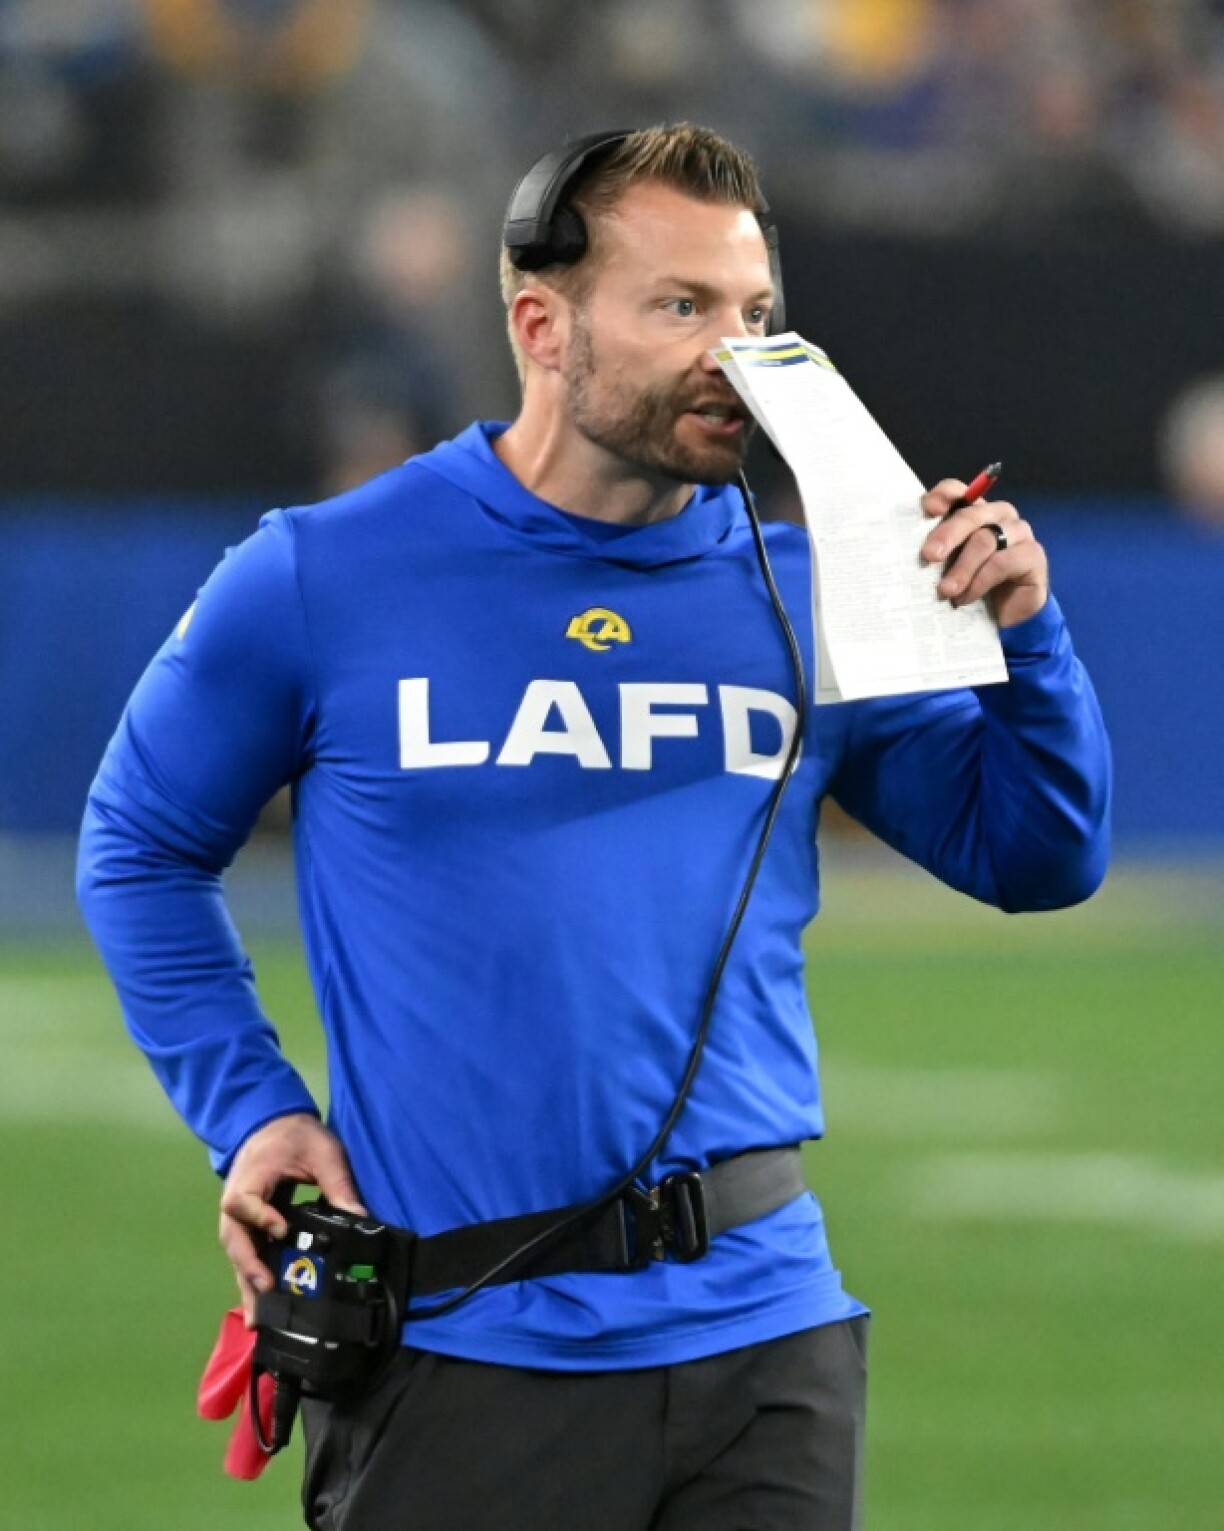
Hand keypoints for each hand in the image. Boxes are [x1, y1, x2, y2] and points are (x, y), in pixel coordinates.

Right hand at [219, 1112, 365, 1323]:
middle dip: (248, 1267)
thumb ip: (338, 1183)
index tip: (281, 1231)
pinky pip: (247, 1252)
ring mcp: (240, 1215)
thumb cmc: (296, 1134)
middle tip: (267, 1291)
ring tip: (260, 1318)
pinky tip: (263, 1305)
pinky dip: (253, 1277)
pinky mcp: (249, 1224)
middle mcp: (236, 1200)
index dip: (260, 1218)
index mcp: (251, 1177)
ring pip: (238, 1252)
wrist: (273, 1122)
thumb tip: (360, 1218)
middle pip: (234, 1237)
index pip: (244, 1202)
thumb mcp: (323, 1151)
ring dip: (247, 1283)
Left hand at [920, 479, 1048, 628]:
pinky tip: (965, 598)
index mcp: (974, 512)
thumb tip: (905, 552)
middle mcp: (998, 515)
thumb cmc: (972, 586)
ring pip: (985, 540)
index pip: (958, 492)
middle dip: (947, 535)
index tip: (927, 508)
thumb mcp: (948, 567)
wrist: (1007, 617)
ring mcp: (1019, 533)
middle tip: (928, 556)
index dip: (943, 495)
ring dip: (962, 567)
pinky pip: (1004, 562)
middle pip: (971, 515)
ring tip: (945, 590)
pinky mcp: (1033, 555)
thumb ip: (936, 552)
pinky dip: (980, 581)